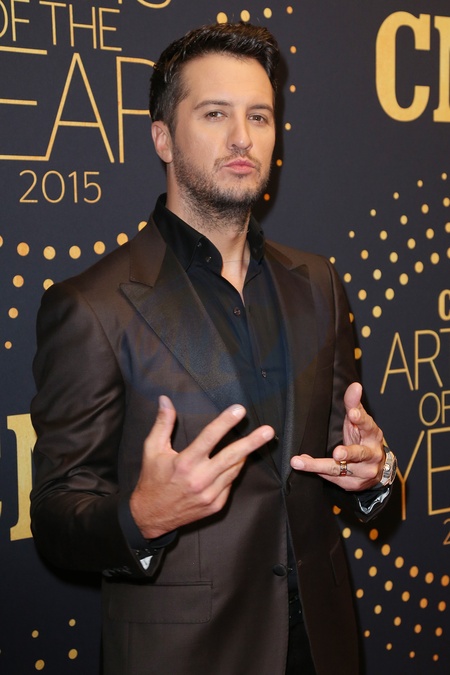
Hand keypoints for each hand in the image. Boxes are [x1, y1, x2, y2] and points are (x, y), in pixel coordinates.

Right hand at [130, 396, 274, 537]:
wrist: (151, 516)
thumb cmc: (152, 480)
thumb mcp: (152, 449)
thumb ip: (162, 424)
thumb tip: (165, 400)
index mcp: (184, 463)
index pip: (209, 437)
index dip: (225, 422)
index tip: (239, 410)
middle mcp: (199, 479)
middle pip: (231, 456)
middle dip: (252, 442)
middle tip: (268, 431)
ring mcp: (209, 494)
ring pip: (234, 470)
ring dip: (244, 454)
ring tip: (256, 440)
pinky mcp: (215, 505)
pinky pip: (230, 484)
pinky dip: (233, 471)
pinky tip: (236, 461)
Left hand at [290, 382, 384, 490]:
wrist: (376, 467)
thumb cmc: (363, 438)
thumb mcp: (359, 421)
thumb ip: (354, 404)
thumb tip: (355, 385)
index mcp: (373, 435)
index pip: (368, 425)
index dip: (360, 419)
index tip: (352, 413)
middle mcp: (372, 455)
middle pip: (358, 454)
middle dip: (347, 453)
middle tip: (337, 453)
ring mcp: (363, 472)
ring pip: (339, 470)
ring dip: (318, 465)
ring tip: (300, 462)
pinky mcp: (353, 484)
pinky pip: (332, 478)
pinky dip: (316, 471)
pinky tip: (303, 465)